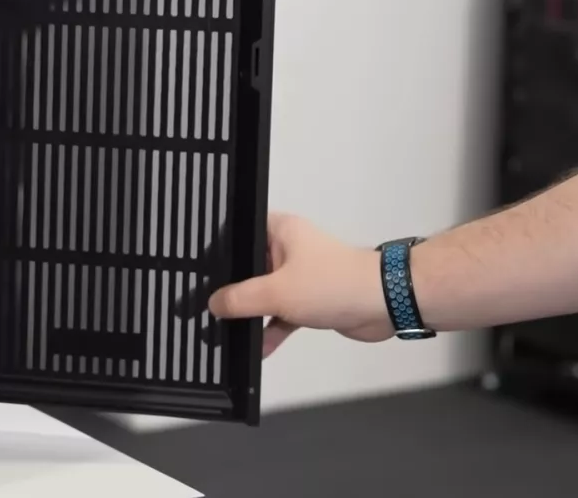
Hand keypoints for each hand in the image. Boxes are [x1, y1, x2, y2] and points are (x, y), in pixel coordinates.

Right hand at [208, 213, 394, 356]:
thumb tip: (213, 304)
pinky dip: (271, 329)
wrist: (383, 302)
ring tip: (222, 331)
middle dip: (230, 289)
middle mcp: (287, 248)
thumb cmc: (332, 284)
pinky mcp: (311, 299)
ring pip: (265, 293)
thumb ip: (240, 299)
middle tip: (201, 305)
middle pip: (249, 268)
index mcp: (279, 230)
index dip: (217, 251)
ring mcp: (300, 274)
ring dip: (250, 313)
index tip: (194, 271)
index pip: (238, 234)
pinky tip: (257, 348)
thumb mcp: (276, 292)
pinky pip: (282, 313)